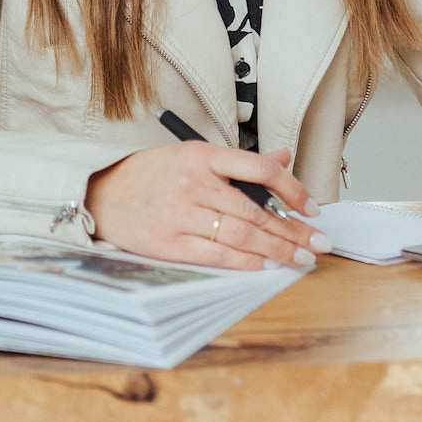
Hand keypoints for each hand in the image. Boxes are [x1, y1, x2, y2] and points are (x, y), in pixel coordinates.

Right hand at [85, 142, 329, 269]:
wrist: (100, 193)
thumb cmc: (151, 174)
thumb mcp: (192, 156)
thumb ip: (239, 163)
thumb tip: (283, 160)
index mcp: (201, 155)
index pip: (259, 170)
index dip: (292, 190)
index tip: (311, 209)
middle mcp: (192, 183)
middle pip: (255, 211)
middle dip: (294, 231)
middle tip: (320, 244)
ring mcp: (179, 214)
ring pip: (241, 235)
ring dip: (277, 250)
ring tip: (301, 258)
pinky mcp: (168, 243)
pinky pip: (216, 255)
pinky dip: (246, 262)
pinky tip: (266, 266)